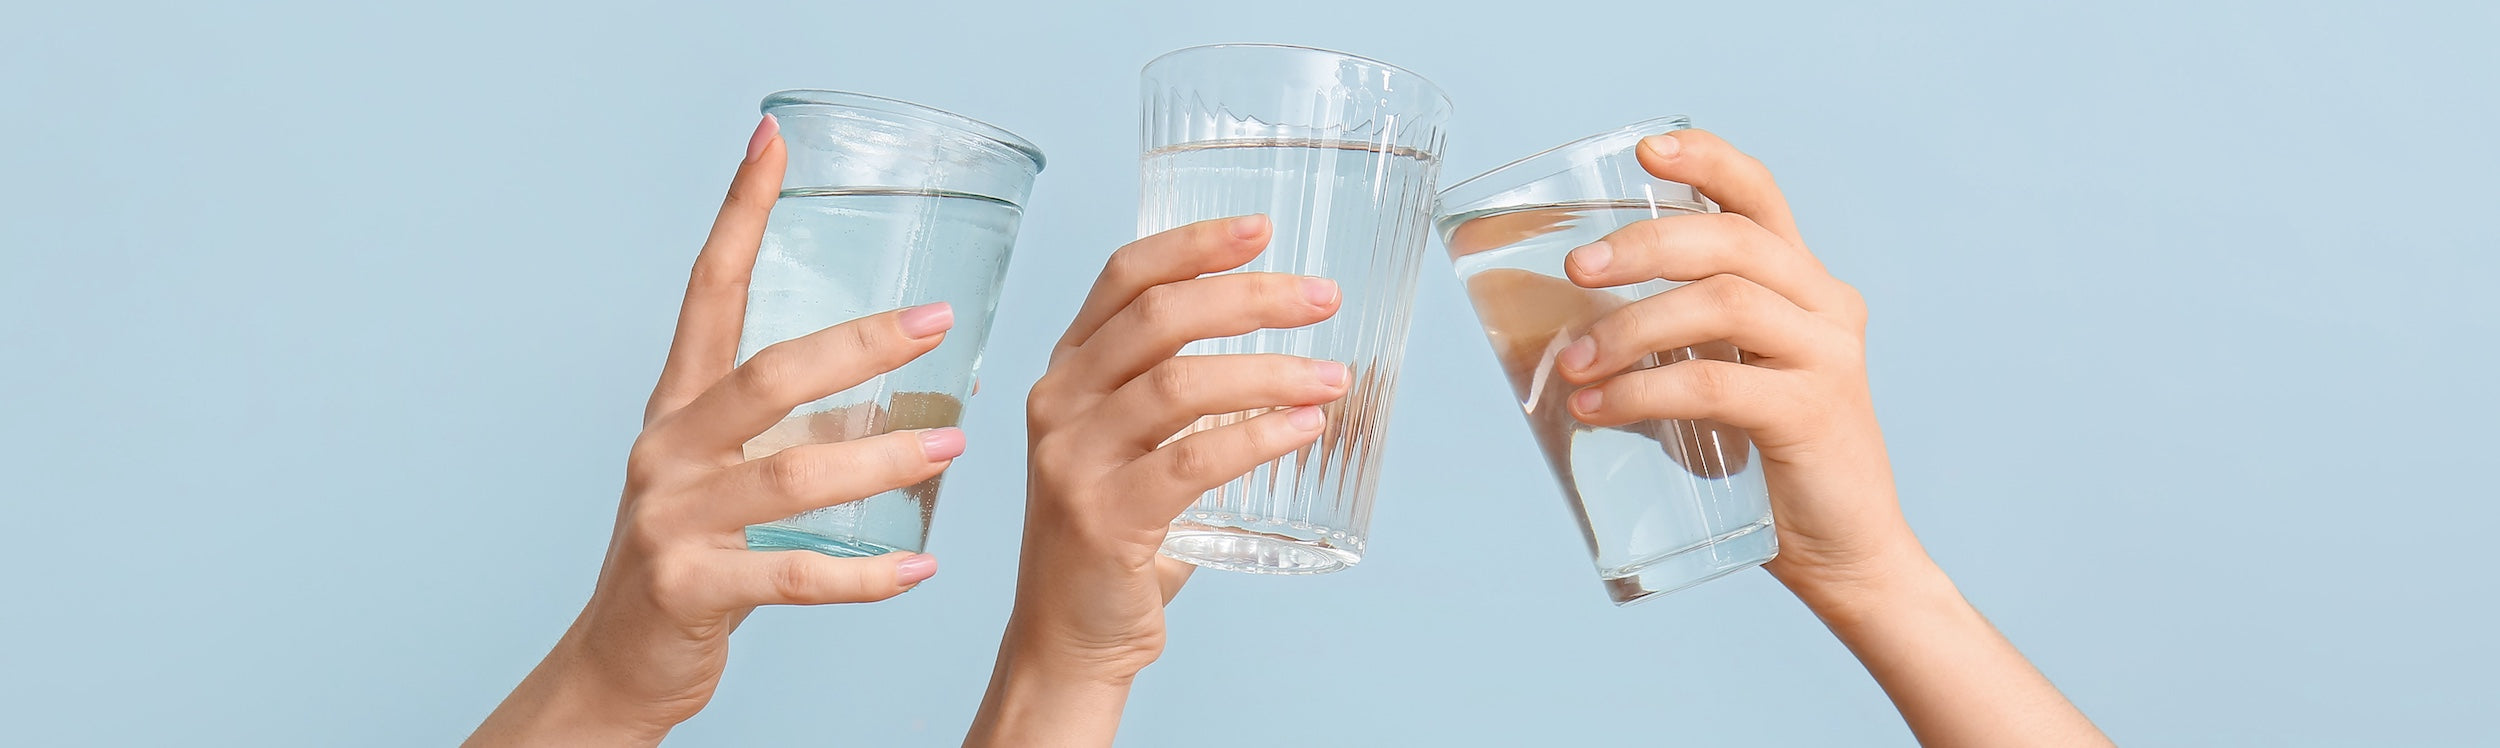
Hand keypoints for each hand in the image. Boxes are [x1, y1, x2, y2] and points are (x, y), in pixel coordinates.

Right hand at [468, 115, 963, 746]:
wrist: (620, 661)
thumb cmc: (688, 556)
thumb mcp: (717, 469)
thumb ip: (776, 420)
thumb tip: (875, 359)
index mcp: (677, 406)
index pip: (707, 289)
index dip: (740, 213)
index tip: (774, 141)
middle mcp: (667, 449)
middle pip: (769, 375)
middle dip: (860, 345)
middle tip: (936, 324)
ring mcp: (671, 519)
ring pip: (794, 476)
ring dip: (885, 463)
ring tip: (953, 448)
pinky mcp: (688, 586)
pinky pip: (794, 574)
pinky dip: (864, 577)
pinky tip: (919, 570)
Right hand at [964, 215, 1349, 745]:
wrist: (1069, 637)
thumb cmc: (1117, 535)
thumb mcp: (1132, 445)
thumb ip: (1183, 397)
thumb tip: (1301, 359)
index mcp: (1068, 372)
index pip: (1124, 277)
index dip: (1194, 243)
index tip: (1262, 228)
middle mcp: (1059, 403)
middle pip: (1159, 317)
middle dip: (1250, 298)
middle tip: (1322, 298)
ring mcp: (1074, 460)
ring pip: (1177, 383)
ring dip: (1269, 372)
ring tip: (1332, 377)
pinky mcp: (1103, 519)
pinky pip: (1191, 461)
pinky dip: (1258, 437)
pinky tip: (1305, 427)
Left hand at [1547, 128, 1899, 606]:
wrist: (1847, 557)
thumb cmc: (1769, 467)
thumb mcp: (1728, 383)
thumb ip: (1678, 347)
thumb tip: (1559, 335)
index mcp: (1805, 286)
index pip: (1761, 196)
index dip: (1706, 162)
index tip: (1645, 151)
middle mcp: (1827, 305)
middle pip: (1730, 241)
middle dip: (1642, 247)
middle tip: (1577, 271)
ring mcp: (1827, 357)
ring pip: (1722, 303)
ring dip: (1632, 326)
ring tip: (1573, 364)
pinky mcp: (1813, 412)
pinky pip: (1717, 382)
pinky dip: (1645, 390)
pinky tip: (1598, 409)